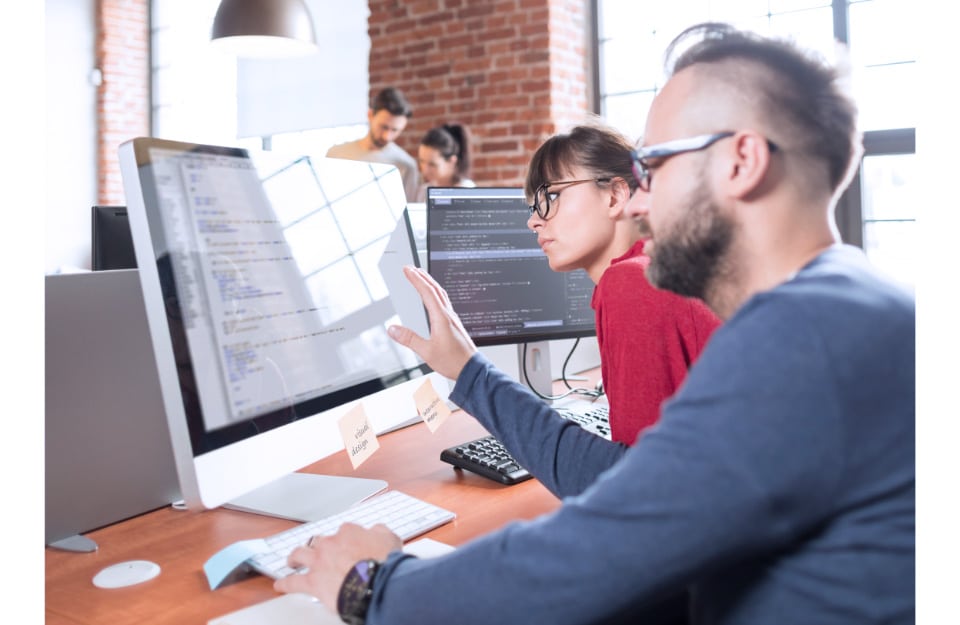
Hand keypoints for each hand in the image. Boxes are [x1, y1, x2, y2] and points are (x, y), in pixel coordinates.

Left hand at [273, 523, 400, 609]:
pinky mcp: (313, 581)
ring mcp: (320, 561)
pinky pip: (294, 582)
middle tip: (320, 552)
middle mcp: (331, 542)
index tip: (348, 546)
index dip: (346, 540)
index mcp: (349, 531)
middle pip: (320, 540)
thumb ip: (380, 532)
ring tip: (292, 561)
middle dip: (319, 546)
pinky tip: (280, 585)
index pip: (344, 531)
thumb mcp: (391, 539)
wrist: (375, 582)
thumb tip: (376, 531)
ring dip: (295, 557)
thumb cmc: (384, 563)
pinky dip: (285, 583)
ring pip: (301, 554)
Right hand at [387, 266, 476, 379]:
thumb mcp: (426, 352)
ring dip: (430, 283)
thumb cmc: (453, 361)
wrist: (471, 369)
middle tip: (411, 268)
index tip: (407, 269)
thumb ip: (409, 339)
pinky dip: (436, 293)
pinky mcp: (454, 324)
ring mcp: (453, 318)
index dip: (416, 279)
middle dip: (422, 276)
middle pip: (435, 289)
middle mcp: (448, 315)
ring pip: (441, 294)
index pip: (427, 292)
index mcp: (442, 318)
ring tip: (422, 276)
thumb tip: (393, 329)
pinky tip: (434, 297)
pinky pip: (444, 302)